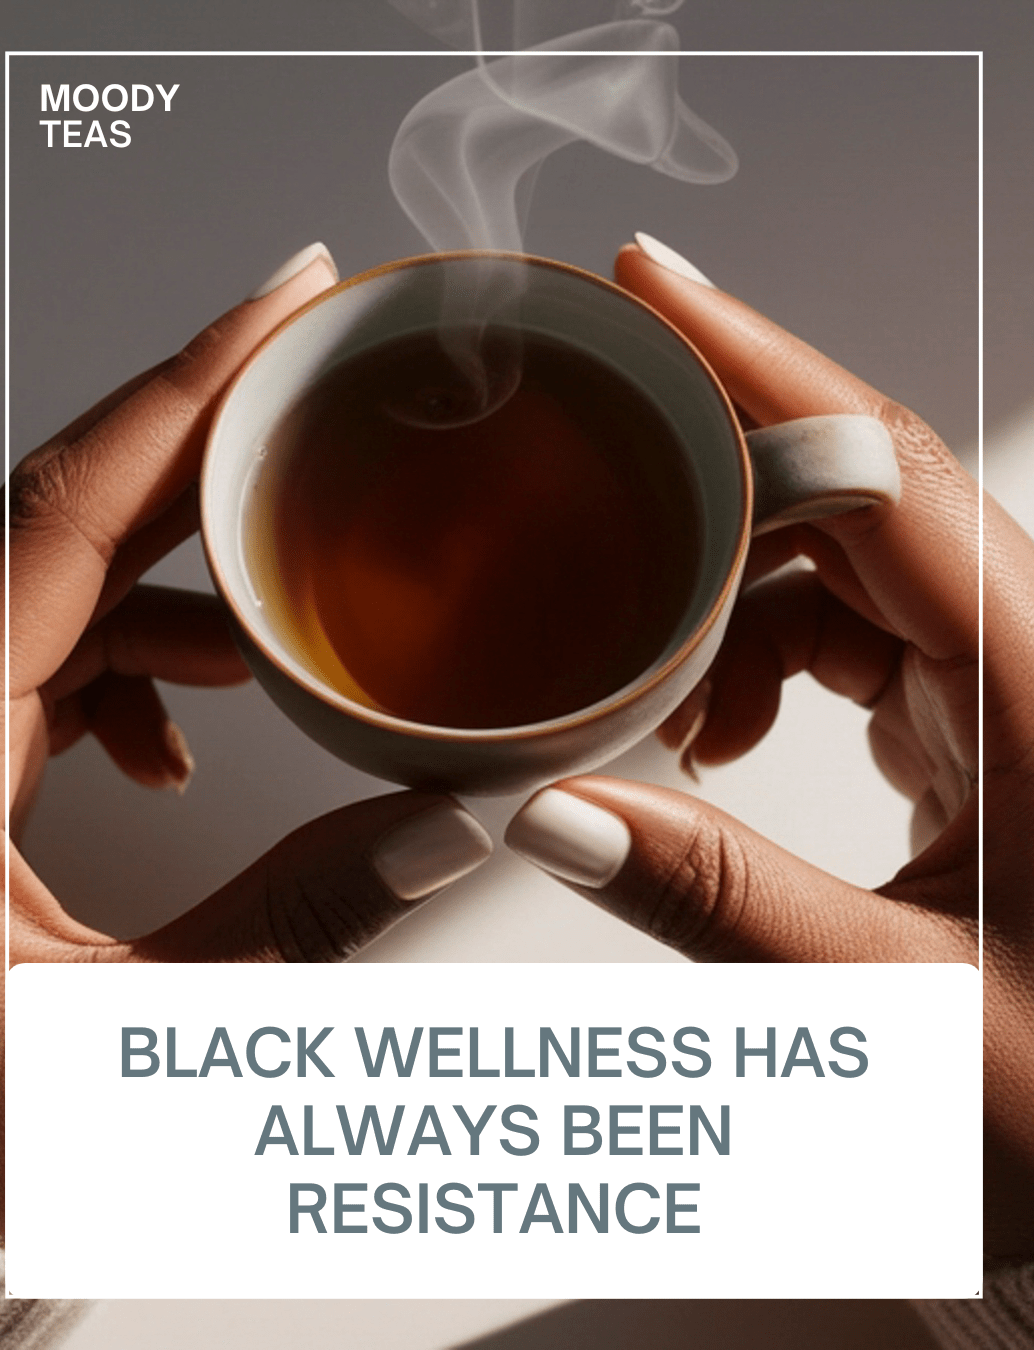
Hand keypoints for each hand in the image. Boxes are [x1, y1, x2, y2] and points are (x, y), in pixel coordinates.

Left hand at [0, 243, 491, 1240]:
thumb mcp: (132, 1053)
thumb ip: (297, 928)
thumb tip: (452, 827)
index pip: (62, 515)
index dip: (183, 391)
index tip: (282, 302)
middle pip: (65, 522)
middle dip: (202, 453)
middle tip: (315, 395)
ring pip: (56, 586)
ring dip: (178, 583)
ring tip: (281, 621)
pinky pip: (40, 654)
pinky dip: (132, 662)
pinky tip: (188, 731)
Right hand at [506, 238, 1033, 1255]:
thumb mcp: (891, 1012)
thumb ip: (716, 900)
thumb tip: (549, 811)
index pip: (889, 479)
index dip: (761, 366)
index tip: (651, 290)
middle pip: (860, 496)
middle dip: (714, 484)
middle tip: (595, 483)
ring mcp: (1011, 684)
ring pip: (848, 565)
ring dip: (731, 598)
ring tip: (657, 692)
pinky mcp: (981, 720)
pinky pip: (855, 630)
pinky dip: (764, 653)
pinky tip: (714, 727)